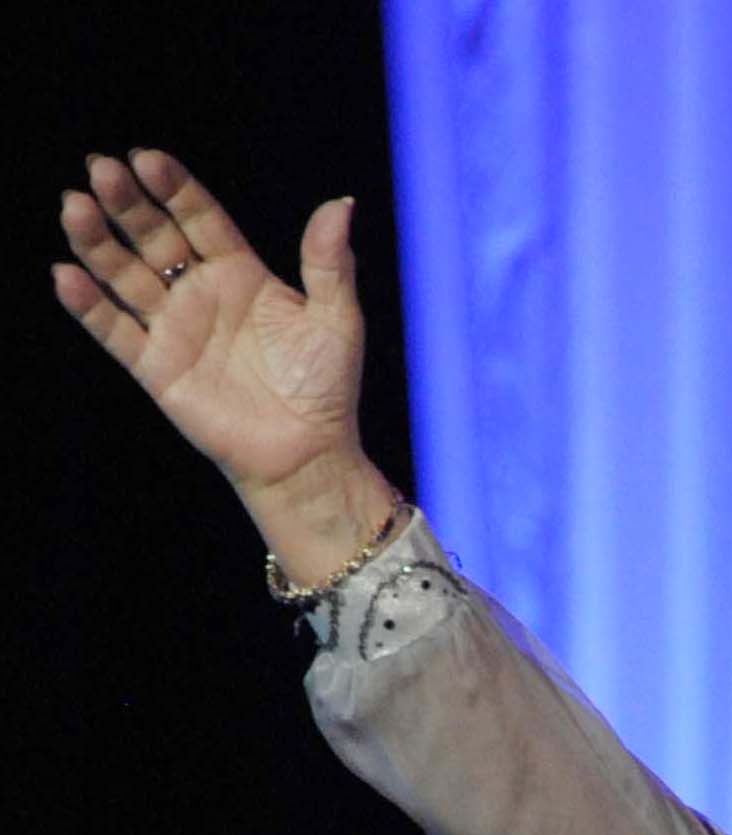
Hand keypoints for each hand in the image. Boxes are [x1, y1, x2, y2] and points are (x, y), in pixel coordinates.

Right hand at [53, 151, 391, 570]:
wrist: (307, 456)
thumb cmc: (326, 389)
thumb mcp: (337, 320)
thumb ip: (330, 263)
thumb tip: (342, 204)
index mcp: (242, 274)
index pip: (200, 219)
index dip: (174, 189)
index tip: (147, 158)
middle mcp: (201, 294)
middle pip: (154, 237)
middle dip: (127, 203)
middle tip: (100, 168)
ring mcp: (174, 329)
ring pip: (124, 275)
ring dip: (97, 242)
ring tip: (76, 207)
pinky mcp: (155, 367)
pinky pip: (114, 331)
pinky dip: (88, 305)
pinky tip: (66, 275)